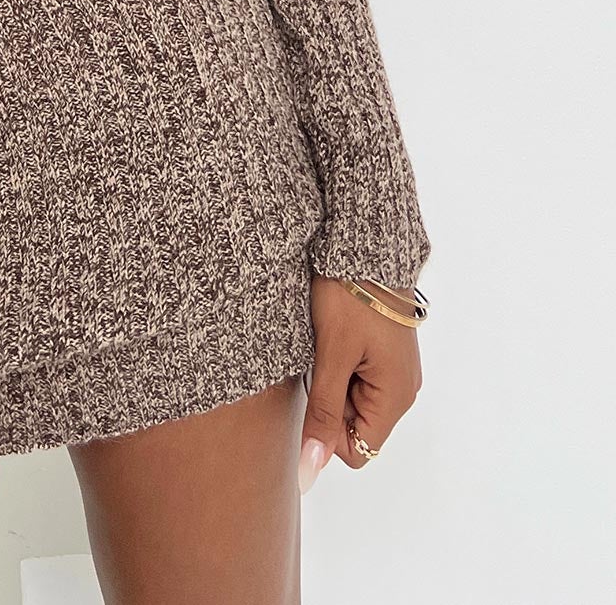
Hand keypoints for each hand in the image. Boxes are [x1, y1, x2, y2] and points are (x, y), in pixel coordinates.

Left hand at [297, 274, 424, 492]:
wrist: (364, 246)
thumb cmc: (349, 298)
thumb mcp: (331, 356)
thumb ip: (323, 414)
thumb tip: (312, 469)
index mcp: (396, 397)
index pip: (358, 451)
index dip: (328, 429)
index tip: (318, 387)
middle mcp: (403, 390)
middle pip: (355, 425)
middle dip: (330, 400)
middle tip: (322, 359)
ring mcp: (395, 370)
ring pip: (352, 400)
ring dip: (333, 379)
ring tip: (328, 343)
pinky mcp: (385, 353)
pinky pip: (357, 377)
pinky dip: (340, 364)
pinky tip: (334, 337)